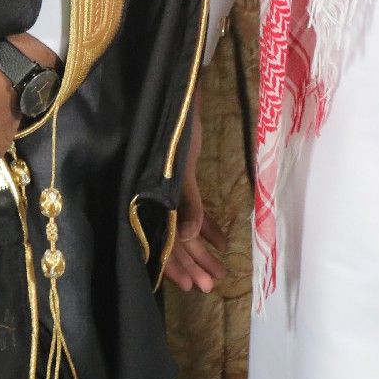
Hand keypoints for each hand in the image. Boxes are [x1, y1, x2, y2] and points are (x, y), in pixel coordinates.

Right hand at [163, 85, 227, 292]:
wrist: (176, 92)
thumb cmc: (177, 126)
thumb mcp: (181, 165)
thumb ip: (186, 202)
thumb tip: (191, 239)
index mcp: (154, 196)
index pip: (164, 240)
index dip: (177, 265)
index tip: (194, 286)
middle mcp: (160, 197)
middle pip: (177, 239)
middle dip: (194, 264)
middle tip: (211, 286)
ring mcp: (172, 188)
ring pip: (187, 228)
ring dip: (203, 250)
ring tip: (220, 272)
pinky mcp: (183, 177)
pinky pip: (196, 208)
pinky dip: (209, 224)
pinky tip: (223, 240)